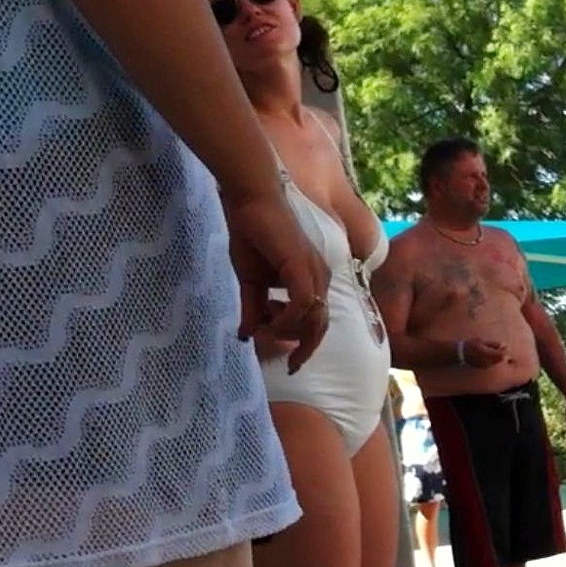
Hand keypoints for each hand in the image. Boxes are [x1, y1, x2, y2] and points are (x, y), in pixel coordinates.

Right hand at [221, 189, 329, 373]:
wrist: (251, 201)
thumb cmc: (253, 235)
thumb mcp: (251, 282)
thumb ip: (252, 308)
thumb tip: (244, 336)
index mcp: (312, 279)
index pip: (317, 321)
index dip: (305, 343)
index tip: (288, 360)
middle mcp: (320, 277)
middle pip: (321, 326)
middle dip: (305, 349)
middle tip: (289, 365)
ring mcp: (314, 273)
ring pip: (313, 319)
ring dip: (286, 333)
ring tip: (262, 332)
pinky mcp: (302, 268)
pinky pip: (302, 306)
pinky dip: (285, 320)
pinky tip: (266, 322)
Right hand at [462, 338, 507, 368]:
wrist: (460, 353)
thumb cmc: (471, 345)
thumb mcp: (481, 341)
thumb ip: (493, 343)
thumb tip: (503, 344)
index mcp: (488, 354)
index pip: (502, 355)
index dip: (506, 350)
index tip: (505, 345)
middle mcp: (488, 361)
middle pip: (501, 360)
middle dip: (503, 353)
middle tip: (502, 348)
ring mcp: (486, 365)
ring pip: (497, 362)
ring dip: (499, 357)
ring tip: (495, 350)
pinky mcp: (483, 367)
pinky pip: (492, 364)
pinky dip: (494, 359)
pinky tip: (490, 354)